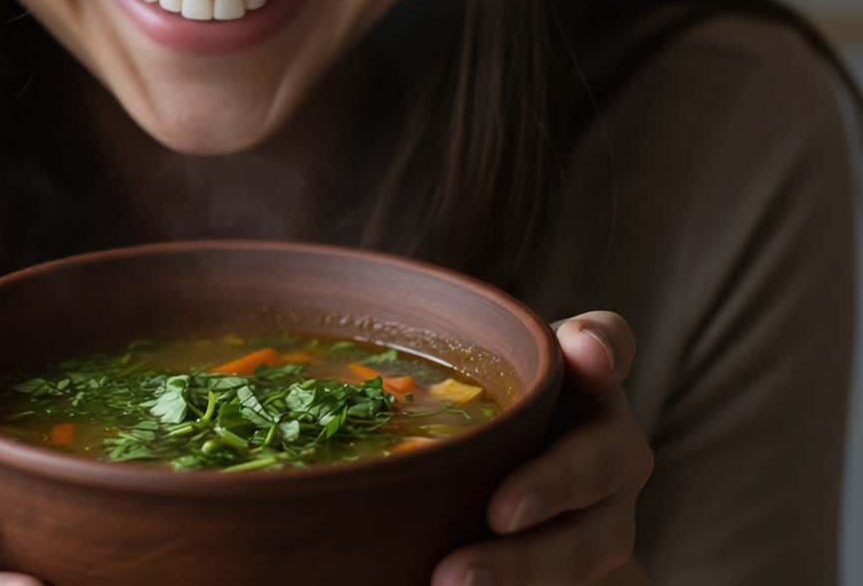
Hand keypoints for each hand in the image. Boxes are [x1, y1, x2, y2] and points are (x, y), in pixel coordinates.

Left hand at [431, 311, 653, 585]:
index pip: (606, 343)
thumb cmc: (473, 426)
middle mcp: (610, 446)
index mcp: (581, 382)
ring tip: (455, 579)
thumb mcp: (452, 390)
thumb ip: (429, 369)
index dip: (601, 346)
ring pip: (588, 543)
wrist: (520, 511)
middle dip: (553, 484)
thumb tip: (296, 372)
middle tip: (499, 512)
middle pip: (603, 459)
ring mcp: (605, 515)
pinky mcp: (584, 568)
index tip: (578, 353)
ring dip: (527, 565)